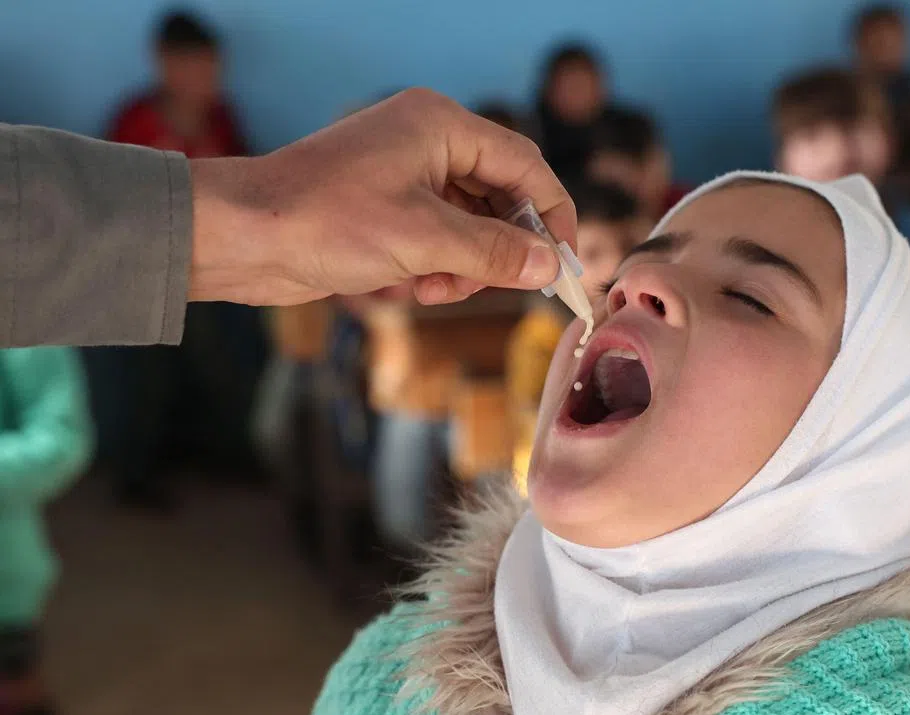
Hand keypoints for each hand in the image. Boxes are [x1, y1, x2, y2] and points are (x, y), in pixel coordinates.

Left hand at [188, 88, 575, 305]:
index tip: (564, 261)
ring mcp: (404, 174)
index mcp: (441, 126)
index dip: (552, 215)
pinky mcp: (384, 208)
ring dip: (463, 267)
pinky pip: (436, 239)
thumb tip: (549, 264)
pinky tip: (411, 287)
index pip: (525, 166)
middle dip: (498, 249)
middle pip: (499, 198)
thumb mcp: (424, 240)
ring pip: (468, 225)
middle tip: (496, 286)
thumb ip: (495, 252)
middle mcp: (427, 142)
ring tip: (434, 289)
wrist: (241, 237)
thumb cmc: (324, 220)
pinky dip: (434, 268)